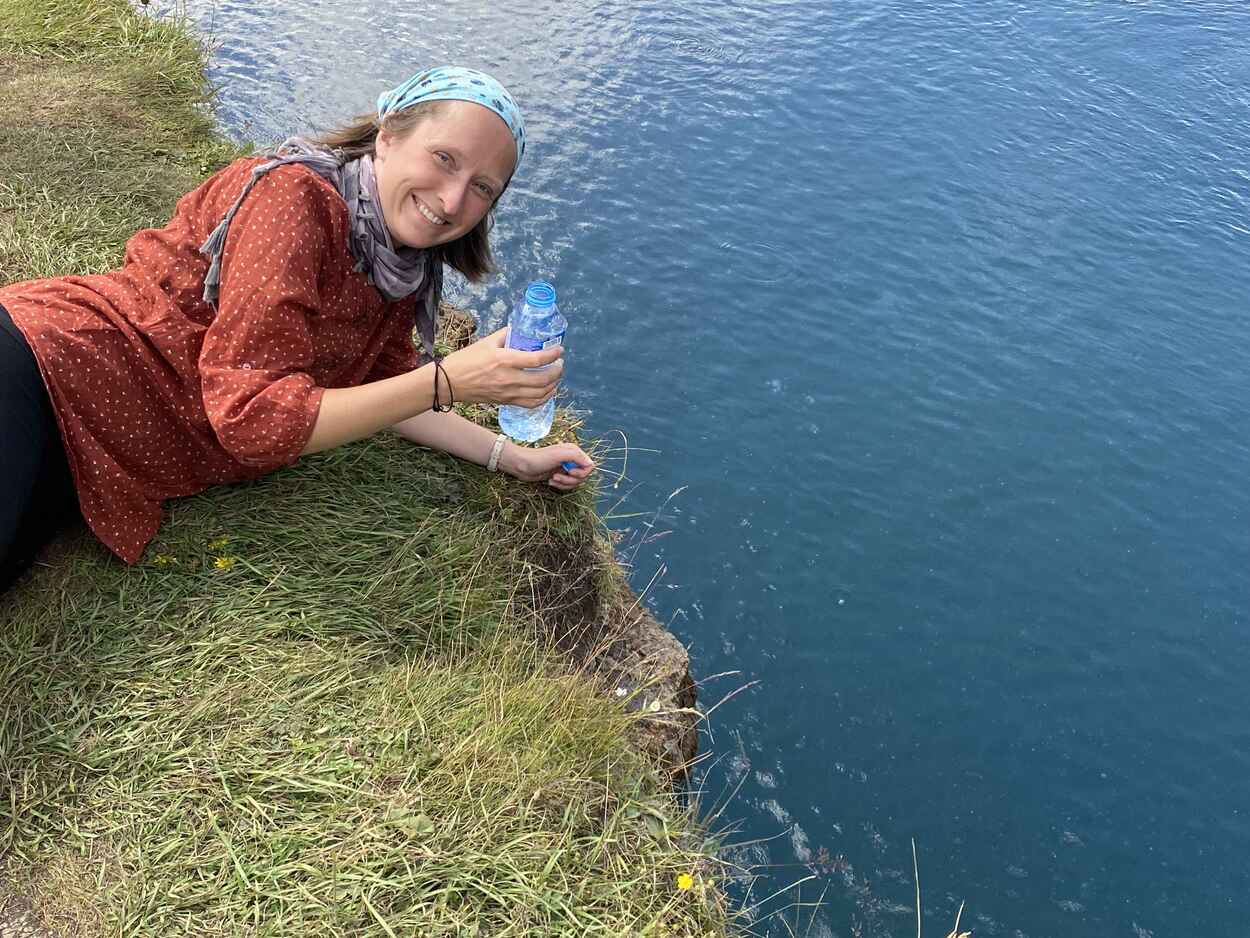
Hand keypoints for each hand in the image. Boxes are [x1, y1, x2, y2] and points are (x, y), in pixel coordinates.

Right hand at [441, 327, 563, 406]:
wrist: (449, 383)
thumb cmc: (466, 360)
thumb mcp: (486, 342)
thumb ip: (505, 335)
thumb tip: (520, 330)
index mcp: (505, 360)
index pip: (537, 359)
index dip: (553, 355)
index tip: (559, 350)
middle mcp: (509, 379)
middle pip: (543, 379)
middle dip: (557, 371)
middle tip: (559, 363)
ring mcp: (508, 393)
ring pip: (540, 394)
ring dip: (553, 385)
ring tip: (556, 377)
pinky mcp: (506, 402)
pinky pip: (531, 404)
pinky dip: (543, 398)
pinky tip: (547, 391)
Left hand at [504, 442, 595, 491]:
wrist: (522, 465)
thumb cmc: (539, 458)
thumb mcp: (559, 455)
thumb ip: (577, 457)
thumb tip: (590, 464)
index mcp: (574, 452)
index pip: (589, 466)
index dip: (582, 472)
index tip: (569, 471)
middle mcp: (572, 459)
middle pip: (583, 476)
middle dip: (570, 480)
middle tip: (557, 476)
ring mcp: (566, 468)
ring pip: (575, 482)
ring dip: (564, 484)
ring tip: (553, 479)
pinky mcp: (560, 476)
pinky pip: (567, 485)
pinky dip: (560, 486)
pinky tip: (550, 482)